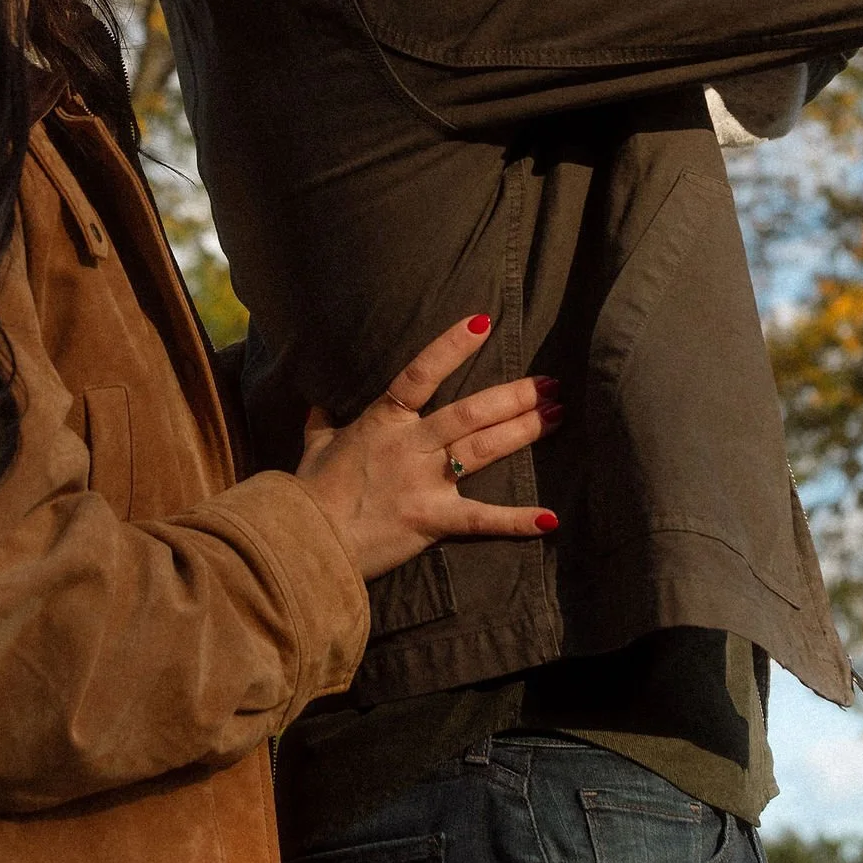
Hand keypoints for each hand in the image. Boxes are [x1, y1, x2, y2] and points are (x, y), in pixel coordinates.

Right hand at [296, 316, 561, 580]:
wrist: (305, 539)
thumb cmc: (309, 492)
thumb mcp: (314, 448)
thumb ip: (321, 424)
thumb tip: (316, 405)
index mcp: (384, 420)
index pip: (421, 374)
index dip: (451, 347)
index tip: (483, 323)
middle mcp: (410, 445)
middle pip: (471, 412)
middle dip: (515, 396)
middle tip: (551, 384)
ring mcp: (424, 481)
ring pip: (482, 448)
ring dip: (523, 431)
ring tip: (558, 415)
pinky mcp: (432, 520)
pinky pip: (480, 519)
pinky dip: (516, 520)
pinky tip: (550, 518)